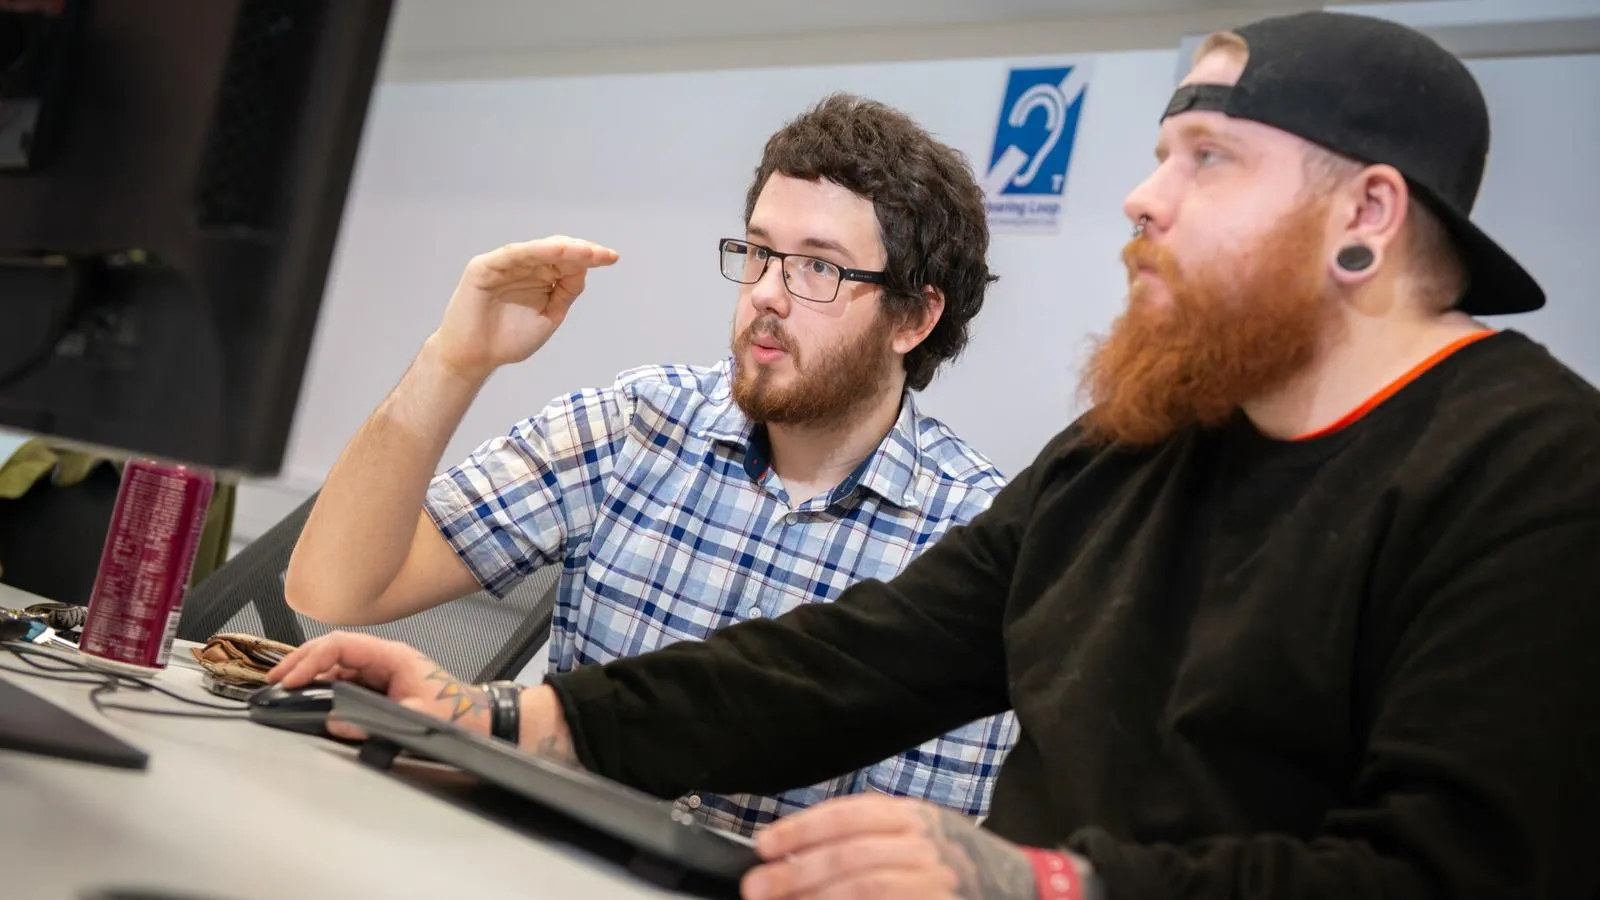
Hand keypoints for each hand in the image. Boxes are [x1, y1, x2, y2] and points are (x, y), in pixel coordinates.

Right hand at [266, 631, 489, 739]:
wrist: (475, 719)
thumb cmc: (455, 712)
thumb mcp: (416, 717)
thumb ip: (375, 720)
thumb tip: (337, 721)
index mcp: (393, 655)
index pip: (342, 646)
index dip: (312, 659)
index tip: (291, 678)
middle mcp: (383, 658)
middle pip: (333, 649)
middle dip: (301, 661)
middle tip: (275, 679)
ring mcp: (379, 671)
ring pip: (335, 664)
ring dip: (309, 673)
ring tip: (284, 687)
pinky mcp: (377, 685)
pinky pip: (343, 679)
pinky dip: (321, 685)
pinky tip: (307, 695)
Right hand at [429, 235, 619, 380]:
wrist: (475, 358)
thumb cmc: (508, 339)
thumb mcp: (549, 316)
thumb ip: (565, 293)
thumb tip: (584, 270)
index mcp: (539, 277)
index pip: (568, 262)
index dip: (590, 258)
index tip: (612, 258)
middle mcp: (523, 266)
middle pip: (556, 252)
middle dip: (582, 252)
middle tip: (604, 255)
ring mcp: (504, 265)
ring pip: (537, 250)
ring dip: (563, 249)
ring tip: (586, 251)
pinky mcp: (485, 267)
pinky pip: (513, 255)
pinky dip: (535, 251)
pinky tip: (556, 251)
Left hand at [742, 794, 1035, 899]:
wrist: (1029, 892)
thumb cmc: (963, 864)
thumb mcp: (925, 832)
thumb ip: (872, 835)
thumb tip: (799, 853)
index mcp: (919, 818)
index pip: (851, 816)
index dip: (802, 830)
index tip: (765, 845)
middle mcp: (928, 849)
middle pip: (851, 857)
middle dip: (796, 874)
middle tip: (757, 887)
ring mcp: (936, 886)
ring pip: (864, 890)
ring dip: (815, 899)